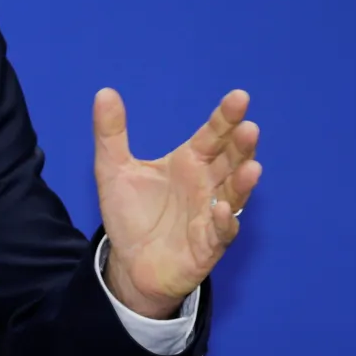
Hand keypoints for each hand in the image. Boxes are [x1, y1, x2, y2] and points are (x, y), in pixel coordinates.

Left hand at [93, 88, 260, 318]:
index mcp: (190, 161)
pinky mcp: (207, 246)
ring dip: (242, 182)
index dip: (225, 117)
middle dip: (241, 145)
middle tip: (250, 128)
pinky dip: (224, 222)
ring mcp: (211, 215)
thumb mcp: (113, 169)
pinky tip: (223, 209)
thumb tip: (104, 92)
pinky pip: (220, 233)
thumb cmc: (131, 213)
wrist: (129, 263)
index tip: (239, 97)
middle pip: (229, 160)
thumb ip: (110, 133)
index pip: (212, 135)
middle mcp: (206, 184)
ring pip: (233, 194)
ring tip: (251, 167)